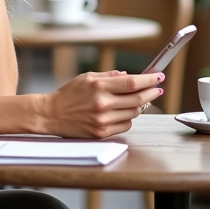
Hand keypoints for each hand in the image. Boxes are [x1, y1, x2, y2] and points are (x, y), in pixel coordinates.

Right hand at [42, 70, 163, 138]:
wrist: (51, 114)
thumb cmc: (68, 94)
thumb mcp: (86, 78)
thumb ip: (109, 76)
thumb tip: (129, 76)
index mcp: (99, 87)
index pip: (132, 83)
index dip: (149, 80)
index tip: (158, 77)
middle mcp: (102, 104)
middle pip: (138, 99)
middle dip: (151, 93)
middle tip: (157, 89)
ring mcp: (103, 120)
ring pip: (134, 113)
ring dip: (140, 106)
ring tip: (139, 99)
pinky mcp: (102, 132)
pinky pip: (125, 126)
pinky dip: (128, 118)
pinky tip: (123, 112)